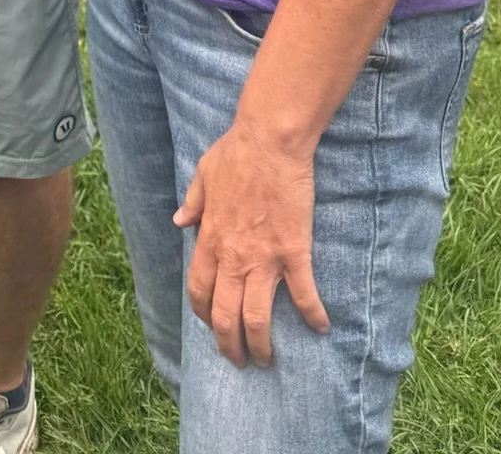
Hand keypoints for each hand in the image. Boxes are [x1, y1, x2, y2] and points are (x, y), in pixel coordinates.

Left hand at [176, 118, 329, 368]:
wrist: (270, 140)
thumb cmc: (237, 152)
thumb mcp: (203, 174)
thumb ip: (192, 202)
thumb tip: (179, 221)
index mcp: (210, 238)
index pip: (199, 290)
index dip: (204, 315)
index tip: (212, 326)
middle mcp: (233, 256)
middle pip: (226, 315)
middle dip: (230, 345)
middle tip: (239, 360)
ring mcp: (264, 257)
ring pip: (257, 317)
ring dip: (260, 345)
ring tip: (266, 359)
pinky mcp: (294, 251)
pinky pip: (303, 294)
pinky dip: (313, 315)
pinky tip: (321, 328)